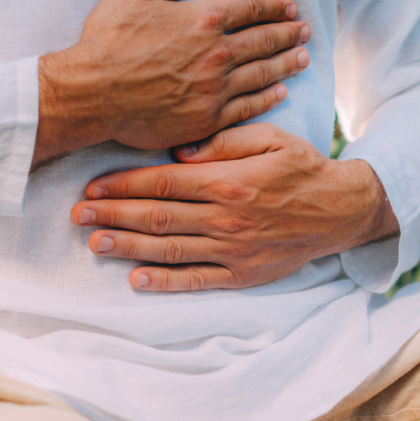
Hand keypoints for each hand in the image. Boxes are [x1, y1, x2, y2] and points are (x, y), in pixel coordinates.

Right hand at [33, 0, 311, 166]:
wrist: (93, 94)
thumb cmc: (106, 42)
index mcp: (204, 20)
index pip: (251, 9)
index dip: (274, 7)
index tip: (289, 9)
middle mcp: (218, 54)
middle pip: (265, 41)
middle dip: (289, 34)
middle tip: (304, 32)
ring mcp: (216, 89)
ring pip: (263, 74)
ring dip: (286, 65)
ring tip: (303, 58)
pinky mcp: (209, 119)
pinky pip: (248, 107)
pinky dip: (268, 98)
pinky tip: (279, 92)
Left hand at [70, 124, 399, 290]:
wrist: (343, 210)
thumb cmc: (304, 169)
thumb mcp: (270, 138)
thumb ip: (224, 141)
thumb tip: (179, 153)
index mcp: (228, 181)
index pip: (162, 182)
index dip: (121, 186)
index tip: (91, 189)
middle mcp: (226, 218)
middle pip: (156, 216)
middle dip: (112, 216)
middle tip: (76, 217)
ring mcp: (233, 250)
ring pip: (169, 249)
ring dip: (127, 248)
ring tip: (94, 245)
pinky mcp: (244, 274)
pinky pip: (198, 281)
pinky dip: (166, 282)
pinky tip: (136, 280)